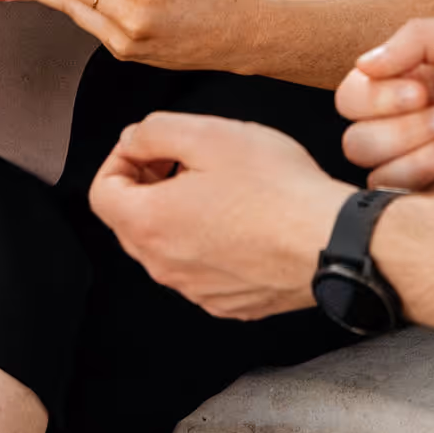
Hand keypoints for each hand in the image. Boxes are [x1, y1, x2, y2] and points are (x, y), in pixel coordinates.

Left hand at [89, 115, 344, 317]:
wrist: (331, 242)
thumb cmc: (276, 188)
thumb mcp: (209, 133)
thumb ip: (154, 130)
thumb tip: (133, 142)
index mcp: (147, 223)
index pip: (102, 191)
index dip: (122, 160)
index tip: (155, 148)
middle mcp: (163, 266)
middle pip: (133, 221)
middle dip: (152, 186)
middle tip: (191, 161)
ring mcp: (195, 290)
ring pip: (168, 247)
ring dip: (182, 215)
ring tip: (226, 189)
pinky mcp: (228, 302)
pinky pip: (203, 269)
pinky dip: (212, 244)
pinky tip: (247, 223)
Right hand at [336, 16, 433, 200]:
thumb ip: (419, 39)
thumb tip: (364, 63)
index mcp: (419, 80)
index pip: (353, 94)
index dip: (376, 98)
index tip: (421, 91)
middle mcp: (416, 124)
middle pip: (356, 140)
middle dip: (402, 131)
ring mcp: (431, 168)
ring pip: (375, 177)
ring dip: (419, 159)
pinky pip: (409, 208)